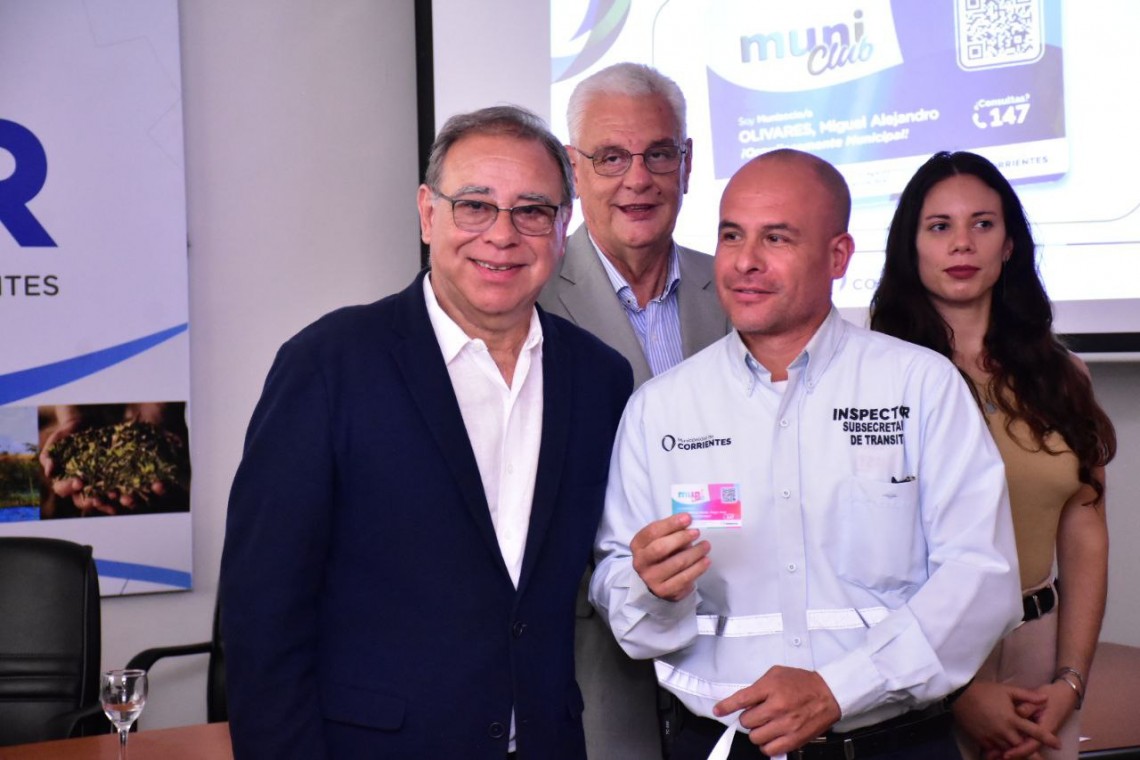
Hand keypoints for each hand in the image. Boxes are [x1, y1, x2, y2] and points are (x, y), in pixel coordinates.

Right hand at [630, 512, 709, 600]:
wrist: (659, 581)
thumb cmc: (662, 555)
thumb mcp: (661, 540)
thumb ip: (671, 531)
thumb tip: (689, 523)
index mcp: (638, 545)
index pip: (652, 531)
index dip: (671, 524)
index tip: (687, 518)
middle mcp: (640, 562)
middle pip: (660, 548)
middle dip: (681, 538)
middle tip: (697, 532)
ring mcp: (651, 578)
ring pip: (676, 563)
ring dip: (694, 553)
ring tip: (705, 546)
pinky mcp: (664, 591)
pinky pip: (684, 578)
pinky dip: (698, 568)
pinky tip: (705, 561)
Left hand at [713, 666, 840, 754]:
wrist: (829, 694)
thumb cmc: (802, 682)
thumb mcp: (777, 674)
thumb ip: (759, 686)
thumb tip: (744, 701)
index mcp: (771, 688)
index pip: (741, 699)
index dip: (726, 706)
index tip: (718, 711)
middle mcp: (777, 708)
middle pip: (746, 722)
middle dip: (748, 718)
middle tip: (757, 714)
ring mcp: (786, 725)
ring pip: (755, 737)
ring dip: (757, 732)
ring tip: (766, 725)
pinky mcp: (794, 739)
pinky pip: (770, 750)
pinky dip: (767, 745)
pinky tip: (772, 736)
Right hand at [952, 681, 1058, 759]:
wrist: (960, 695)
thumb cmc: (985, 691)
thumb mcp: (1007, 690)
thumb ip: (1027, 695)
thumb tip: (1045, 698)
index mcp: (1012, 719)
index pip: (1035, 732)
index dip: (1048, 739)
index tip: (1058, 745)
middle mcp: (1004, 731)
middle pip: (1023, 748)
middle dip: (1033, 755)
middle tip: (1041, 759)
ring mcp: (992, 737)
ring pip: (1009, 752)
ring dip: (1017, 754)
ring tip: (1023, 756)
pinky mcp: (982, 740)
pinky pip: (995, 751)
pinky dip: (1001, 754)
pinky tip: (1004, 755)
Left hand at [995, 681, 1077, 759]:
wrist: (1064, 695)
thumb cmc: (1052, 696)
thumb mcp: (1041, 698)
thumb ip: (1029, 706)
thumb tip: (1018, 712)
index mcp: (1045, 728)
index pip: (1032, 745)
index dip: (1019, 751)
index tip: (1007, 754)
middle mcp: (1042, 735)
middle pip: (1027, 750)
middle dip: (1013, 754)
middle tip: (996, 757)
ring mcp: (1038, 735)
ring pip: (1025, 747)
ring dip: (1012, 751)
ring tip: (994, 755)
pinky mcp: (1034, 732)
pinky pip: (1025, 741)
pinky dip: (1013, 745)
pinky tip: (999, 748)